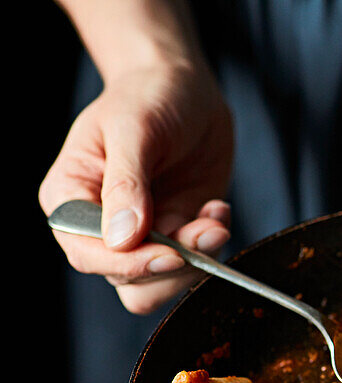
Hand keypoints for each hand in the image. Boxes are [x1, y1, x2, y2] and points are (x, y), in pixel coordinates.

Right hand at [39, 63, 233, 313]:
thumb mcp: (133, 129)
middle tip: (205, 233)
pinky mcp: (179, 232)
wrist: (186, 88)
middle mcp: (102, 226)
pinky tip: (217, 208)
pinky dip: (213, 242)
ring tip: (215, 220)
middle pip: (127, 281)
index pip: (87, 254)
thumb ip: (126, 184)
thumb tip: (121, 239)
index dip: (127, 264)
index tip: (170, 254)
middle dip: (171, 268)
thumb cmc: (148, 96)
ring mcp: (143, 234)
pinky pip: (196, 261)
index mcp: (71, 199)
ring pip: (163, 282)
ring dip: (198, 260)